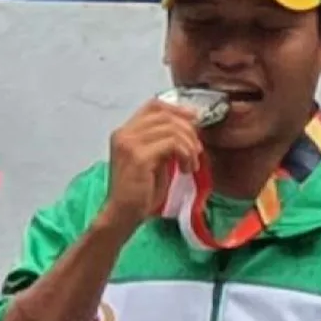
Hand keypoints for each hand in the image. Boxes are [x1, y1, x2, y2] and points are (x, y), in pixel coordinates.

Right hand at [97, 99, 203, 233]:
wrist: (123, 214)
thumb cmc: (140, 192)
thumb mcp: (154, 161)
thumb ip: (164, 143)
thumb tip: (188, 130)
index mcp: (125, 132)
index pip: (153, 106)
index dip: (177, 109)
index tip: (195, 121)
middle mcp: (124, 133)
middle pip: (165, 115)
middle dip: (188, 131)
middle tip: (197, 151)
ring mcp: (129, 143)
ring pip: (172, 129)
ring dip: (189, 146)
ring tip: (191, 164)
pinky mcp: (139, 156)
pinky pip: (172, 144)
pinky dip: (186, 154)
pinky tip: (186, 169)